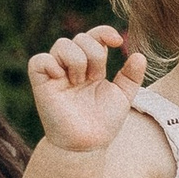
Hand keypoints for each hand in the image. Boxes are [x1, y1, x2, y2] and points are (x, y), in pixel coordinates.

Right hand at [27, 25, 147, 154]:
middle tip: (95, 78)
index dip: (104, 32)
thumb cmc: (103, 122)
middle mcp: (72, 66)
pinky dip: (52, 65)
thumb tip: (139, 55)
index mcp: (91, 66)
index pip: (94, 36)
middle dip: (93, 55)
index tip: (117, 42)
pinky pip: (39, 61)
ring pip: (62, 44)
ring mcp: (56, 74)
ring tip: (80, 82)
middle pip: (80, 38)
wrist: (87, 144)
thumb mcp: (123, 96)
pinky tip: (63, 80)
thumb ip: (131, 75)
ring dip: (77, 60)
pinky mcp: (41, 84)